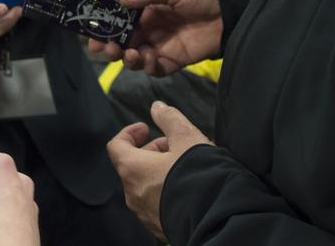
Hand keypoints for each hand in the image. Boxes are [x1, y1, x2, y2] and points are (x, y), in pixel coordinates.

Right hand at [88, 0, 221, 75]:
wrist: (228, 10)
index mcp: (143, 11)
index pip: (116, 21)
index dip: (102, 27)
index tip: (91, 33)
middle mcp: (147, 30)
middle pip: (120, 42)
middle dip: (110, 47)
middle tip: (106, 48)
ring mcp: (159, 46)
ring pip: (134, 58)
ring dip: (127, 58)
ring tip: (130, 53)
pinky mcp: (173, 60)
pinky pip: (155, 69)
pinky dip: (149, 67)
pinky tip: (150, 59)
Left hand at [107, 101, 211, 239]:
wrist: (218, 217)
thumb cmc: (199, 176)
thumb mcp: (187, 137)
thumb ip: (169, 118)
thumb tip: (157, 107)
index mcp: (133, 170)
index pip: (116, 146)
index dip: (129, 133)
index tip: (146, 127)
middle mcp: (133, 194)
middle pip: (132, 165)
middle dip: (152, 150)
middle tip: (174, 145)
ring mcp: (145, 213)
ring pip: (145, 185)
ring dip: (159, 170)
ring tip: (185, 165)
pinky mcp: (160, 226)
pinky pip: (156, 203)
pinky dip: (165, 189)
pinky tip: (188, 186)